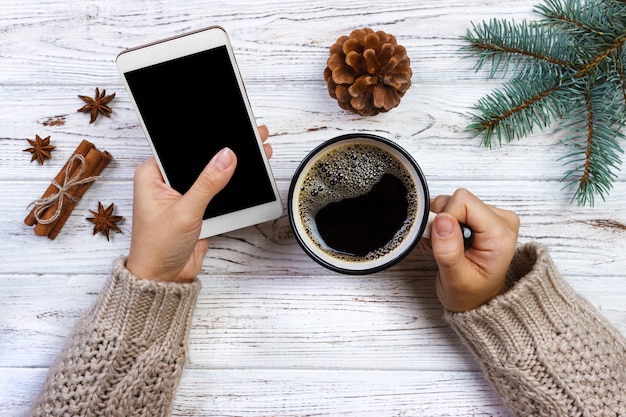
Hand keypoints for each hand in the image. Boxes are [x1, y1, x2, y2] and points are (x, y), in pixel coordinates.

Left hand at [126, 125, 272, 281]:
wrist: (164, 281)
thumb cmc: (157, 248)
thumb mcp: (185, 211)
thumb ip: (208, 182)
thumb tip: (227, 156)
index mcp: (151, 174)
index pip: (180, 146)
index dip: (205, 136)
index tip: (228, 125)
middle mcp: (166, 181)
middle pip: (199, 158)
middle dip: (224, 149)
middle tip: (250, 134)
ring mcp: (183, 194)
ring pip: (211, 175)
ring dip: (232, 167)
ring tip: (256, 150)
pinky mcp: (197, 208)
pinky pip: (217, 192)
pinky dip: (232, 186)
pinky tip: (249, 175)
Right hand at [429, 189, 519, 311]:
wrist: (477, 299)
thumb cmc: (470, 293)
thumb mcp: (456, 279)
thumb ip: (448, 251)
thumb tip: (442, 220)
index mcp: (500, 234)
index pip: (463, 202)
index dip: (445, 219)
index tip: (442, 243)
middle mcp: (500, 220)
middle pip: (457, 200)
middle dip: (441, 222)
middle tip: (441, 248)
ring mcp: (491, 216)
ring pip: (451, 202)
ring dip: (439, 223)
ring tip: (443, 247)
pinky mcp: (480, 215)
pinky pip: (453, 207)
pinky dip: (442, 223)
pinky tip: (445, 241)